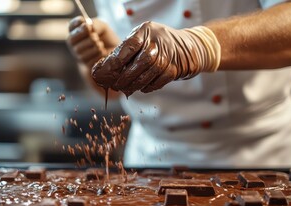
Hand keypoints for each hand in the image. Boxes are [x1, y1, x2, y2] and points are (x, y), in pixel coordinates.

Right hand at [67, 16, 119, 68]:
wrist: (114, 53)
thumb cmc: (105, 38)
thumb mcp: (102, 27)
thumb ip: (96, 24)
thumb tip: (90, 28)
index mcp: (76, 31)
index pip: (71, 26)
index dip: (76, 23)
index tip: (86, 24)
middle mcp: (73, 44)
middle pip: (72, 38)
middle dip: (85, 35)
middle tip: (96, 36)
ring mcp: (77, 55)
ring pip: (81, 49)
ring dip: (95, 45)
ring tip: (100, 44)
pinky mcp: (85, 64)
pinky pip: (90, 58)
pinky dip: (99, 53)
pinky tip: (102, 52)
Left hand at [91, 22, 220, 95]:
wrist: (187, 47)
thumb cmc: (155, 44)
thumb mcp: (140, 39)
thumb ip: (124, 51)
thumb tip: (103, 69)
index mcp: (146, 31)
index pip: (129, 46)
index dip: (116, 60)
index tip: (104, 71)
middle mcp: (158, 41)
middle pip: (141, 62)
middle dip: (125, 76)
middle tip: (115, 85)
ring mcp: (168, 55)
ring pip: (149, 73)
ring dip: (135, 84)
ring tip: (126, 89)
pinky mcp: (175, 69)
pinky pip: (159, 81)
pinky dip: (148, 87)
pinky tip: (141, 88)